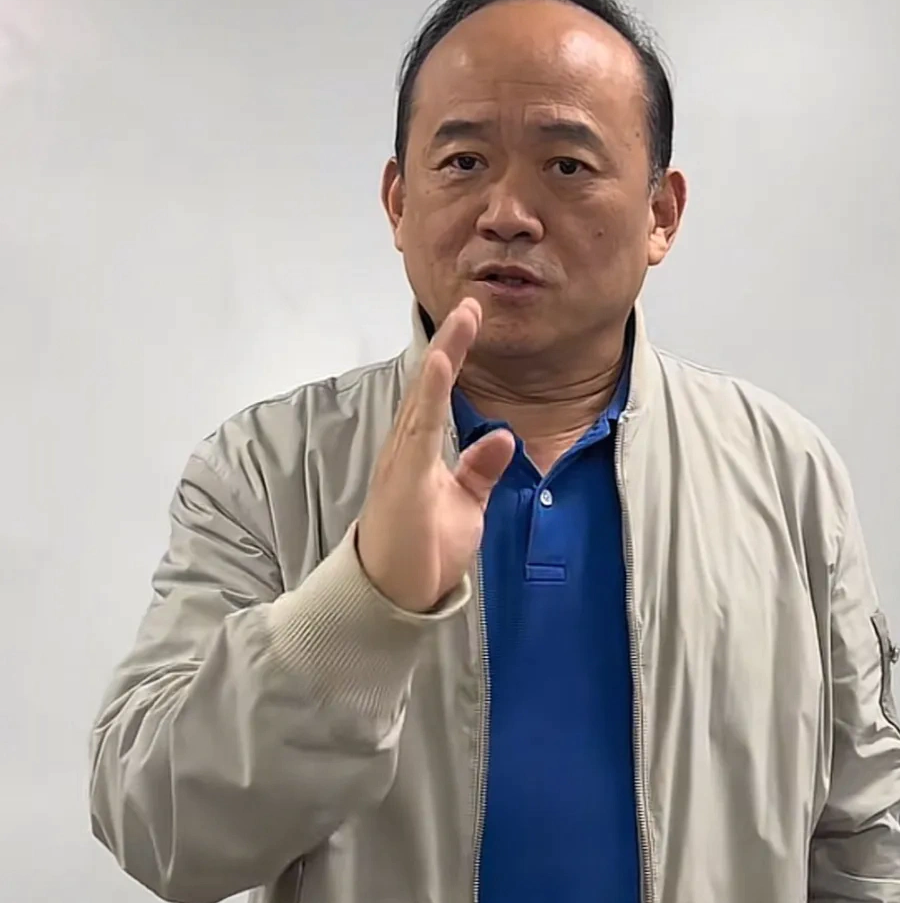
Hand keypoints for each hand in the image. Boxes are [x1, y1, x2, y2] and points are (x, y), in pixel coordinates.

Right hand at [355, 297, 514, 611]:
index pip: (439, 395)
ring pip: (421, 399)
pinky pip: (418, 429)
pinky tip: (438, 366)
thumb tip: (503, 437)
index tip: (473, 321)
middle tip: (471, 305)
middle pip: (428, 386)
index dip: (455, 358)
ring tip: (460, 321)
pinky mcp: (403, 479)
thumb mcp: (465, 506)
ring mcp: (402, 462)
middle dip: (450, 344)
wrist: (394, 597)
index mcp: (420, 453)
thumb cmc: (423, 552)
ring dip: (441, 359)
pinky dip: (427, 394)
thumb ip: (479, 470)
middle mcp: (407, 449)